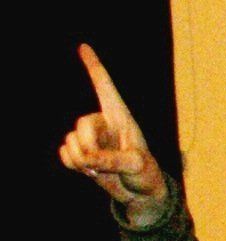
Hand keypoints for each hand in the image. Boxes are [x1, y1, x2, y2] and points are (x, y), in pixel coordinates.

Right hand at [59, 44, 168, 225]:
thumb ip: (115, 160)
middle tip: (101, 163)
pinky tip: (89, 172)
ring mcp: (90, 139)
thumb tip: (89, 158)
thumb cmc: (145, 174)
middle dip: (88, 145)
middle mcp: (103, 124)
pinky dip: (73, 165)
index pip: (105, 88)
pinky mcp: (80, 154)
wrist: (139, 194)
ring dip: (82, 160)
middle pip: (82, 124)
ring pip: (71, 142)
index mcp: (121, 118)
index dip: (94, 67)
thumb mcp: (137, 166)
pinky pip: (64, 154)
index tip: (84, 46)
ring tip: (101, 169)